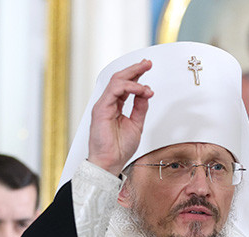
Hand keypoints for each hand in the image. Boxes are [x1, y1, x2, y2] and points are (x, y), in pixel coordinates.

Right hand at [88, 59, 153, 175]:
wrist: (110, 162)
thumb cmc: (119, 148)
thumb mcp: (136, 124)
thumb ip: (140, 108)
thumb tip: (146, 93)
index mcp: (115, 106)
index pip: (125, 85)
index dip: (136, 75)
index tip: (147, 68)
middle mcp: (108, 104)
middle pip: (120, 79)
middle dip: (134, 69)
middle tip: (147, 63)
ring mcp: (103, 105)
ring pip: (116, 81)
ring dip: (133, 76)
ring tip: (145, 75)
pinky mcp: (101, 109)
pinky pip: (114, 91)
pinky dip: (129, 87)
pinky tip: (140, 90)